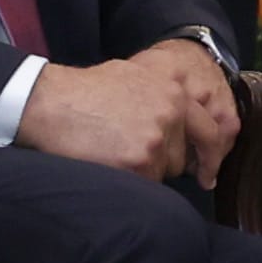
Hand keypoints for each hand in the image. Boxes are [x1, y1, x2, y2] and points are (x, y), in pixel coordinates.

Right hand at [23, 41, 239, 182]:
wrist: (51, 103)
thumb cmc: (84, 91)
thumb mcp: (133, 77)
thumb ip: (162, 96)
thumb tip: (181, 118)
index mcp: (174, 93)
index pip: (209, 131)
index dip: (210, 156)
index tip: (207, 174)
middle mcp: (171, 114)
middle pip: (182, 158)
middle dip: (161, 161)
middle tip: (129, 151)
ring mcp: (156, 140)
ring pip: (162, 174)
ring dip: (142, 171)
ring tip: (112, 151)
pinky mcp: (138, 163)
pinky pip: (144, 186)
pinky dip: (127, 181)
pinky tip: (107, 162)